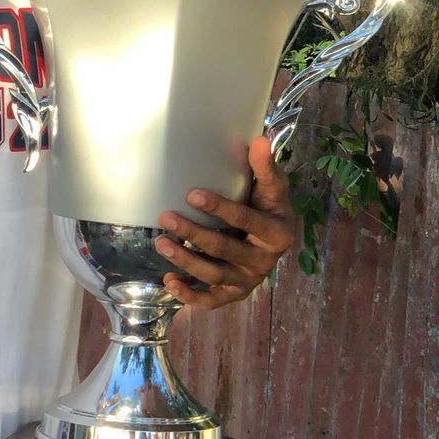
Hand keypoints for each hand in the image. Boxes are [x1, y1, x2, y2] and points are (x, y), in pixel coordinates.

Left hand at [154, 136, 293, 309]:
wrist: (275, 237)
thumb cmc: (268, 206)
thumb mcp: (271, 186)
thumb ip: (264, 166)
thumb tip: (260, 138)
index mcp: (277, 233)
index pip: (246, 220)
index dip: (220, 208)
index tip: (192, 194)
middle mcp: (264, 261)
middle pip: (225, 249)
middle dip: (194, 234)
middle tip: (166, 217)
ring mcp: (247, 280)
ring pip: (214, 274)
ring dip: (186, 261)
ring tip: (161, 243)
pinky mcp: (233, 293)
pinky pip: (211, 300)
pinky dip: (189, 296)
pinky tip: (168, 282)